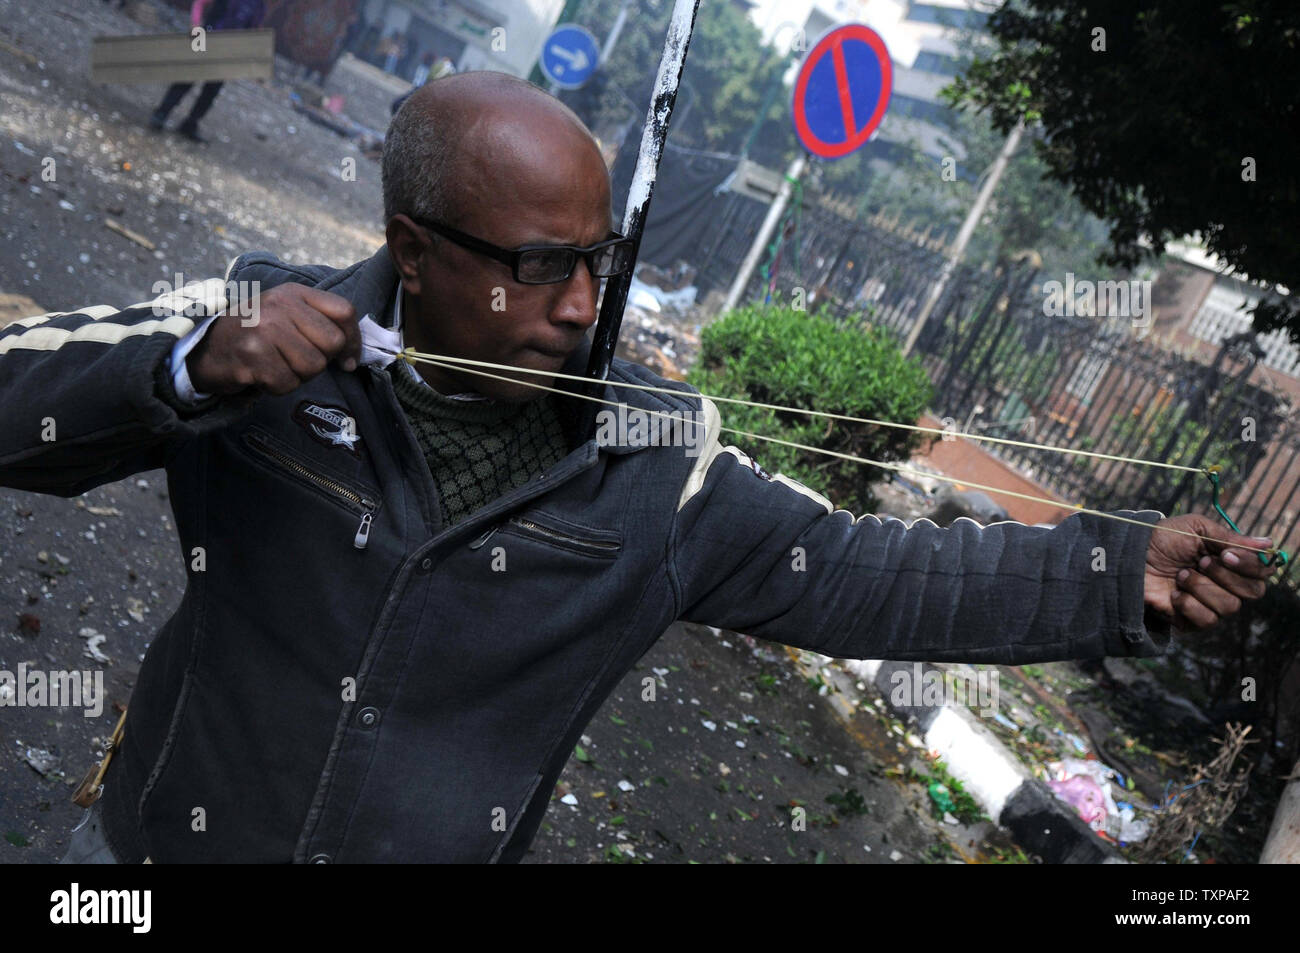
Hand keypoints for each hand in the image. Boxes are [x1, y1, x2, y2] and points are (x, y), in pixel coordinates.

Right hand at [187, 284, 360, 396]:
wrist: (204, 347)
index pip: (344, 312)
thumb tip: (352, 358)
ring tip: (277, 365)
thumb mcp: (286, 315)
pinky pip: (288, 383)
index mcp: (293, 293)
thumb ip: (321, 324)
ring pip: (312, 367)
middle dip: (320, 360)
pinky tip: (262, 374)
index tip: (347, 359)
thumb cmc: (254, 334)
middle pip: (332, 343)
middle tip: (296, 360)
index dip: (353, 340)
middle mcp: (279, 306)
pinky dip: (278, 386)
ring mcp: (263, 329)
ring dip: (298, 376)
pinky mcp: (251, 356)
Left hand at [1143, 514, 1272, 629]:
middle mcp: (1226, 585)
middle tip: (1199, 562)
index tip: (1225, 554)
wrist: (1129, 556)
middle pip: (1252, 592)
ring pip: (1229, 606)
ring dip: (1201, 587)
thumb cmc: (1162, 539)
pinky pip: (1206, 620)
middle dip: (1225, 576)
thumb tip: (1268, 544)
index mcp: (1231, 563)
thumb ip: (1229, 537)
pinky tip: (1173, 593)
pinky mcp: (1191, 621)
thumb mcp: (1195, 529)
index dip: (1251, 566)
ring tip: (1180, 575)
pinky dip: (1188, 604)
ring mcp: (1209, 604)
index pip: (1262, 573)